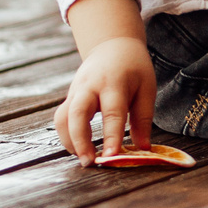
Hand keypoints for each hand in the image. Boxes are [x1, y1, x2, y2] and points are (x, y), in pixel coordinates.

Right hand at [57, 0, 153, 163]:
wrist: (113, 45)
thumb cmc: (134, 69)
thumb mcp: (146, 89)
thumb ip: (143, 119)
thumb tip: (144, 149)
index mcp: (114, 83)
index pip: (112, 112)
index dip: (111, 136)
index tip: (111, 157)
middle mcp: (90, 86)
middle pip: (76, 113)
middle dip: (80, 140)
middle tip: (88, 162)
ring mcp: (75, 91)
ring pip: (63, 117)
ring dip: (70, 141)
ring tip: (85, 158)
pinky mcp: (69, 97)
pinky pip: (61, 118)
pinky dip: (67, 135)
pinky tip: (79, 148)